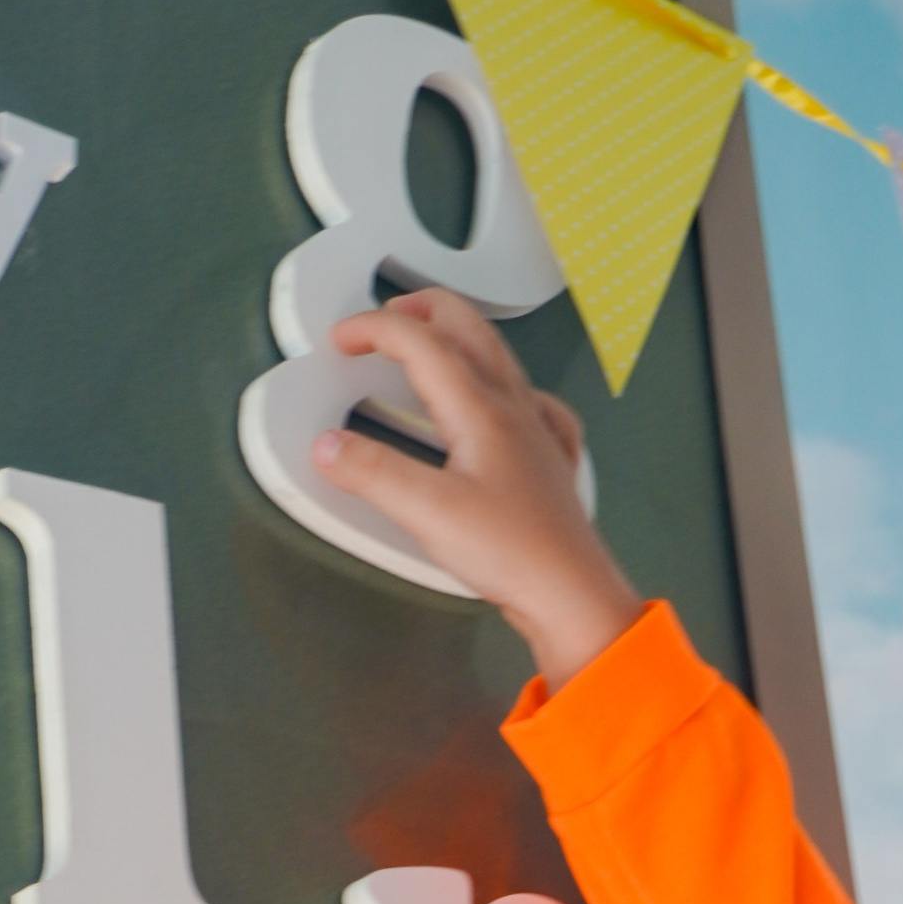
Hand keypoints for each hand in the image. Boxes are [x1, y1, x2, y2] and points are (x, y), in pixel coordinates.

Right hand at [312, 288, 643, 689]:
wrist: (572, 594)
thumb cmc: (518, 555)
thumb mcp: (428, 514)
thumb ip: (372, 475)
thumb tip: (330, 448)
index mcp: (479, 409)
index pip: (419, 341)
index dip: (373, 328)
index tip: (342, 339)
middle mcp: (512, 409)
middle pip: (466, 327)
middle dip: (420, 309)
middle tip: (387, 318)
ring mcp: (535, 432)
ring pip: (497, 356)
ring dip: (457, 335)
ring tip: (430, 341)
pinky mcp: (548, 462)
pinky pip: (534, 403)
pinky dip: (508, 387)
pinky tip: (506, 401)